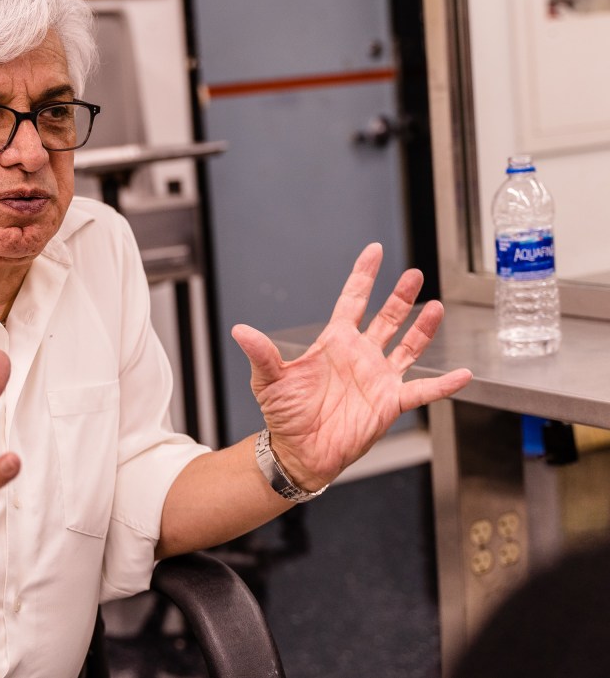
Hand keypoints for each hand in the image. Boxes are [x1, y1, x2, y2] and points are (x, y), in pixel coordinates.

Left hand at [232, 243, 471, 491]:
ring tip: (436, 307)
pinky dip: (443, 384)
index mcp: (334, 343)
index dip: (364, 276)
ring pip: (407, 346)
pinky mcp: (390, 403)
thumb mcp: (269, 380)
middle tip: (414, 273)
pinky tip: (462, 374)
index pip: (352, 300)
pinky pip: (422, 391)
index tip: (375, 251)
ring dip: (422, 328)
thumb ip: (262, 353)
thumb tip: (240, 330)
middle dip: (400, 295)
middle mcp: (360, 355)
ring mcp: (378, 378)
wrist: (299, 452)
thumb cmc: (284, 415)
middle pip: (386, 317)